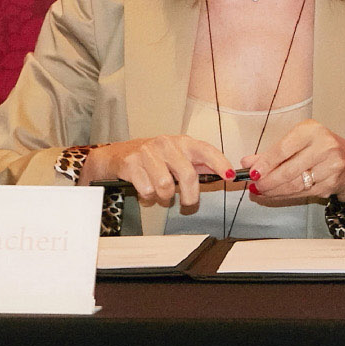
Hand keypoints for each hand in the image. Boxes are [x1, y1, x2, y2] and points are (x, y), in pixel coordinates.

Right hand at [76, 135, 231, 212]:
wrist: (115, 155)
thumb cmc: (151, 159)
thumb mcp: (175, 157)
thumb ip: (197, 165)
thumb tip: (224, 174)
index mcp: (181, 142)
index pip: (206, 150)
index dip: (220, 163)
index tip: (230, 176)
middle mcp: (165, 143)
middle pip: (187, 175)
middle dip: (190, 196)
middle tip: (188, 204)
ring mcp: (147, 152)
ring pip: (166, 186)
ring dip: (164, 197)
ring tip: (161, 194)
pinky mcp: (131, 163)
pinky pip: (147, 190)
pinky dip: (147, 197)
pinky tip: (145, 191)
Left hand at [247, 119, 344, 206]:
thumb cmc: (320, 148)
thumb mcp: (298, 142)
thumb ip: (272, 152)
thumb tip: (247, 163)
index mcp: (312, 131)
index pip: (283, 149)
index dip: (265, 163)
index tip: (252, 173)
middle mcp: (324, 146)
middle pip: (288, 170)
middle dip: (267, 181)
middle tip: (254, 186)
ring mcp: (330, 167)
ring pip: (294, 185)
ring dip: (274, 191)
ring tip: (261, 191)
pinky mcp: (331, 184)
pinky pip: (302, 193)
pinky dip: (285, 196)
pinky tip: (276, 194)